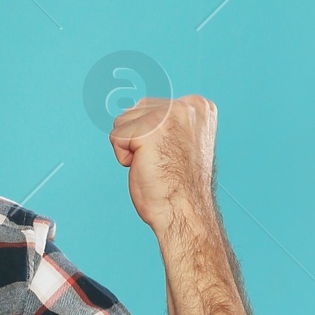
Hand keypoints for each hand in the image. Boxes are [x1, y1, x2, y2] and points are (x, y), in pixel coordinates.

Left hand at [108, 93, 217, 239]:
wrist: (184, 210)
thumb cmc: (179, 184)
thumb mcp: (179, 139)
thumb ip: (165, 121)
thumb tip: (133, 107)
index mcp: (199, 105)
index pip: (150, 105)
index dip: (150, 135)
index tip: (171, 154)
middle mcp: (186, 105)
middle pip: (134, 110)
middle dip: (138, 139)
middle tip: (161, 161)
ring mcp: (167, 115)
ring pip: (122, 122)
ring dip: (130, 148)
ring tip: (154, 164)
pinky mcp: (148, 129)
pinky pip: (115, 138)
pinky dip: (123, 158)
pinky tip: (145, 167)